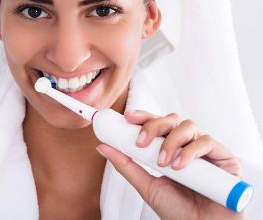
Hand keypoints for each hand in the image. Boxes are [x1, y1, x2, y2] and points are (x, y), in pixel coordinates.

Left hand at [96, 110, 244, 219]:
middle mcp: (188, 145)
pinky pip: (207, 142)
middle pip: (171, 120)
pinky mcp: (225, 158)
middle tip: (141, 142)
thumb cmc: (176, 211)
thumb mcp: (146, 186)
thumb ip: (126, 166)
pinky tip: (180, 167)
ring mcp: (206, 150)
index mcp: (170, 148)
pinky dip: (191, 151)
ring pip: (188, 126)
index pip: (157, 125)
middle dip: (154, 126)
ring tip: (163, 163)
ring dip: (171, 141)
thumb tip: (102, 146)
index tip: (127, 116)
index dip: (143, 116)